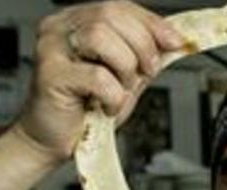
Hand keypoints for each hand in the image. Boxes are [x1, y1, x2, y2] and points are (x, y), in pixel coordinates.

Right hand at [14, 1, 183, 162]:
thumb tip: (174, 42)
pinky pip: (97, 76)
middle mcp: (60, 28)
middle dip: (141, 45)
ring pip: (101, 37)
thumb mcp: (126, 77)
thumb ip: (144, 56)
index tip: (176, 41)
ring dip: (125, 68)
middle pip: (110, 15)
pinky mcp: (50, 74)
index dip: (152, 23)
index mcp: (77, 21)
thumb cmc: (87, 108)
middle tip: (148, 71)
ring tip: (120, 89)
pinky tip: (107, 106)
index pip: (119, 7)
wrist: (55, 139)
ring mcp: (51, 48)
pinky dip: (113, 95)